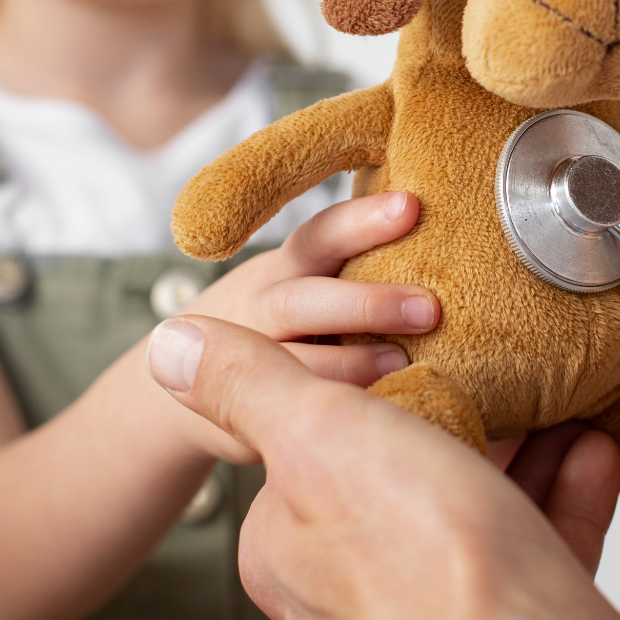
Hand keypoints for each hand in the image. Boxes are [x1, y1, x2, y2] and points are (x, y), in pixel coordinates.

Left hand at [146, 316, 619, 619]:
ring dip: (522, 442)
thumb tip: (172, 348)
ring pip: (481, 500)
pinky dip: (562, 486)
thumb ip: (248, 386)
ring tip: (554, 392)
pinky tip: (589, 447)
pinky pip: (538, 538)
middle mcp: (357, 581)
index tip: (418, 342)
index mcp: (295, 540)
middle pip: (411, 464)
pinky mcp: (511, 618)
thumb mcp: (318, 437)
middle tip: (501, 362)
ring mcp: (436, 605)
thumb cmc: (424, 561)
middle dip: (462, 410)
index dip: (376, 384)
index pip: (326, 437)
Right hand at [153, 192, 439, 461]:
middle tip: (429, 307)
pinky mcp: (246, 414)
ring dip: (351, 365)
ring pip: (295, 361)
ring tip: (406, 366)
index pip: (321, 234)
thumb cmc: (277, 317)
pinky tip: (384, 414)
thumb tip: (441, 231)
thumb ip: (350, 264)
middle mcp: (264, 306)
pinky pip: (289, 414)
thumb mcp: (299, 277)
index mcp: (286, 268)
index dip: (364, 219)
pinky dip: (335, 411)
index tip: (412, 206)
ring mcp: (251, 360)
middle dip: (367, 302)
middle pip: (305, 298)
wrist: (179, 375)